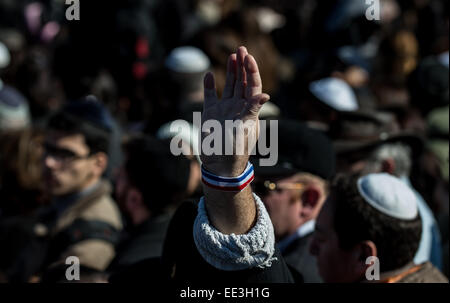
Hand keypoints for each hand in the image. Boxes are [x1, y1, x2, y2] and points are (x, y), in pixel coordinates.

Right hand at [201, 46, 269, 176]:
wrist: (220, 165)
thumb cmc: (235, 150)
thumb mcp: (245, 129)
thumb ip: (253, 110)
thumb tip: (265, 94)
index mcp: (249, 109)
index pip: (252, 85)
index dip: (251, 71)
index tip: (248, 57)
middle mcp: (237, 107)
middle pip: (241, 82)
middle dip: (242, 65)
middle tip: (241, 48)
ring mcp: (224, 109)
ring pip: (228, 86)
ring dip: (230, 71)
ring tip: (232, 56)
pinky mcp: (211, 113)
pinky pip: (210, 96)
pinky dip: (209, 85)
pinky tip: (209, 74)